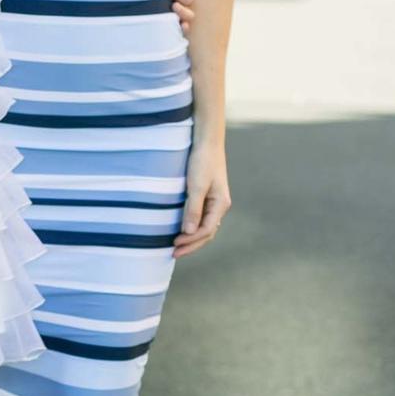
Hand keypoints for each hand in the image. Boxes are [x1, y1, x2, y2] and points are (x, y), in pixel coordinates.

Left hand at [174, 140, 229, 258]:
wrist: (206, 142)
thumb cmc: (202, 161)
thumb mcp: (197, 186)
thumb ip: (193, 208)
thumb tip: (190, 231)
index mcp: (221, 204)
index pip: (206, 230)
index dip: (191, 241)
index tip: (174, 245)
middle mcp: (220, 206)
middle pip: (207, 233)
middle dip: (191, 245)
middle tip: (174, 253)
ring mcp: (214, 202)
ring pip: (205, 227)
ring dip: (192, 238)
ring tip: (177, 247)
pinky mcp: (207, 197)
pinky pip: (201, 218)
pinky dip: (192, 228)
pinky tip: (183, 231)